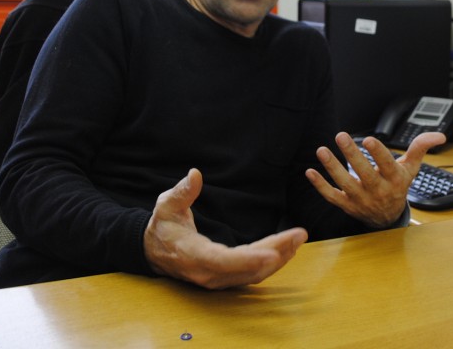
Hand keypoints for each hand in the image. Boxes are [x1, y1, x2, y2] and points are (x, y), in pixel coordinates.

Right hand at [144, 168, 307, 288]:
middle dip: (276, 252)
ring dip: (278, 258)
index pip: (224, 260)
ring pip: (252, 274)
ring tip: (298, 240)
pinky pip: (251, 274)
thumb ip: (182, 192)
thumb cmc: (163, 226)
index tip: (273, 252)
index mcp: (193, 254)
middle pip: (247, 268)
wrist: (153, 251)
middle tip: (299, 235)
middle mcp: (207, 273)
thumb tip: (195, 174)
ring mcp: (216, 279)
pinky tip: (286, 250)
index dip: (249, 259)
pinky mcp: (223, 278)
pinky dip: (271, 264)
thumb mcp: (167, 205)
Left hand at [305, 131, 445, 227]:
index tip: (368, 139)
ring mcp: (360, 199)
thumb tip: (439, 135)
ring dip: (332, 167)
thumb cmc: (398, 185)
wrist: (388, 218)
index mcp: (394, 180)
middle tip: (341, 136)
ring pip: (345, 184)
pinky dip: (320, 185)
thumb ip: (420, 148)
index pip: (386, 165)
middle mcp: (377, 191)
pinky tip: (311, 171)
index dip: (378, 153)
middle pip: (364, 174)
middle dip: (352, 155)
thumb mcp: (411, 168)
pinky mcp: (346, 205)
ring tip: (322, 150)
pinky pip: (331, 196)